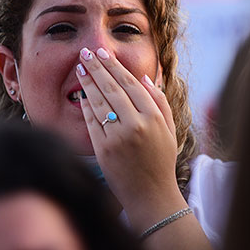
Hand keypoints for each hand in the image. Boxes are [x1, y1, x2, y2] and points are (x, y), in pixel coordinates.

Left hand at [76, 46, 180, 218]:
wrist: (151, 196)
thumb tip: (145, 78)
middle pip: (112, 89)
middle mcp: (136, 124)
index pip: (130, 84)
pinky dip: (86, 106)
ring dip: (88, 83)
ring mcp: (118, 137)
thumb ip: (159, 101)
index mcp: (153, 117)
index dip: (115, 67)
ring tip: (80, 68)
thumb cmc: (161, 161)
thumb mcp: (169, 129)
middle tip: (85, 53)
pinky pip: (92, 122)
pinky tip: (81, 94)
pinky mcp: (104, 149)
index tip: (104, 53)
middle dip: (97, 68)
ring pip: (99, 103)